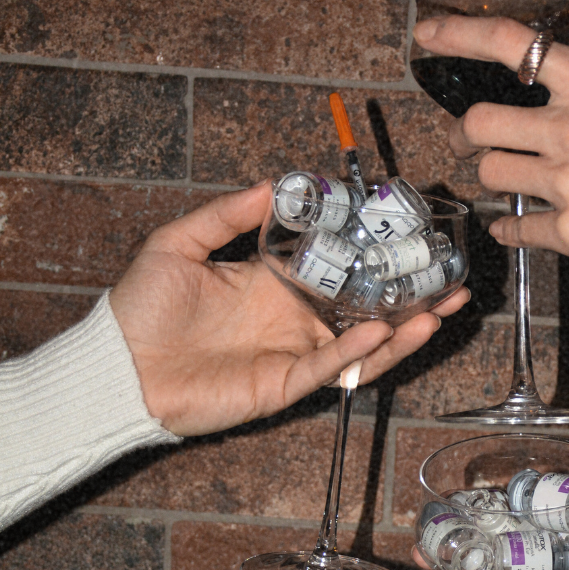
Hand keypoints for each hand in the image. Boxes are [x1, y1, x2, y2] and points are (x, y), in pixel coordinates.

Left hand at [109, 182, 469, 435]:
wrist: (119, 367)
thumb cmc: (140, 309)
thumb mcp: (179, 244)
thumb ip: (226, 216)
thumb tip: (272, 185)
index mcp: (272, 285)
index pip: (337, 268)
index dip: (373, 256)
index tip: (405, 235)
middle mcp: (292, 320)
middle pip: (365, 310)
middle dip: (410, 298)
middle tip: (450, 279)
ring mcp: (293, 354)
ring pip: (362, 345)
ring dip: (403, 331)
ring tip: (439, 308)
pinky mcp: (284, 384)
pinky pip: (330, 368)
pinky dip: (358, 352)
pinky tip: (384, 329)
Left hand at [413, 16, 568, 291]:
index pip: (511, 46)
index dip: (458, 35)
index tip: (427, 35)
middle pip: (478, 124)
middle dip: (462, 133)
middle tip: (465, 140)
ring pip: (490, 175)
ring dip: (488, 177)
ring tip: (503, 180)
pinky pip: (515, 228)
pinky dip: (508, 229)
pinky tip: (515, 226)